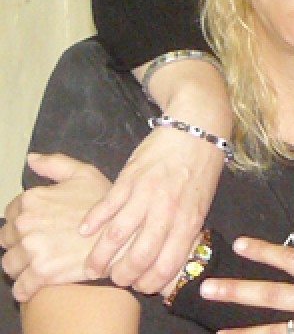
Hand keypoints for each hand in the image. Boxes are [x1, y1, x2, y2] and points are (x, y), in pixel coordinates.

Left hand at [0, 153, 111, 301]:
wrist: (126, 237)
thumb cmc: (107, 206)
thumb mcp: (85, 174)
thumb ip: (56, 164)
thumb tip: (32, 159)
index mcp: (33, 199)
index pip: (10, 213)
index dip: (23, 220)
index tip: (38, 226)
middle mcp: (26, 224)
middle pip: (7, 239)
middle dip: (20, 243)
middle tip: (41, 245)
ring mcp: (32, 250)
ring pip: (10, 264)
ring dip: (21, 266)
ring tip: (38, 264)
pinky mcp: (41, 274)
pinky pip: (21, 288)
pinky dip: (25, 289)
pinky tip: (35, 285)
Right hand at [80, 126, 224, 292]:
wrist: (197, 128)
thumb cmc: (202, 166)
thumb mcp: (202, 202)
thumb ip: (186, 228)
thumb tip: (170, 254)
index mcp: (189, 221)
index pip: (167, 264)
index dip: (150, 281)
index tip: (140, 285)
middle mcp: (167, 212)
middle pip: (139, 257)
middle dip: (123, 274)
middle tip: (114, 277)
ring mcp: (146, 195)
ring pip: (117, 235)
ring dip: (100, 255)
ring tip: (92, 264)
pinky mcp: (129, 178)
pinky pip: (106, 206)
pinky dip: (92, 222)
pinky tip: (84, 231)